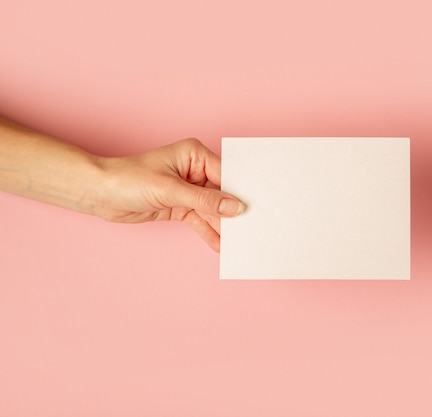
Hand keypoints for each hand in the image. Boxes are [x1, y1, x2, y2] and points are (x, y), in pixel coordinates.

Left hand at [95, 138, 243, 251]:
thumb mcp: (170, 190)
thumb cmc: (128, 179)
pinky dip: (209, 232)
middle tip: (251, 228)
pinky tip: (220, 245)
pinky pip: (200, 220)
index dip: (240, 192)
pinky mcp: (180, 206)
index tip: (255, 208)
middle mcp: (195, 171)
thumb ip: (204, 201)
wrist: (99, 194)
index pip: (226, 174)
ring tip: (239, 242)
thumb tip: (234, 207)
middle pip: (222, 194)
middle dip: (233, 211)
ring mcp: (188, 190)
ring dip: (223, 226)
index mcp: (195, 155)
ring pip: (212, 210)